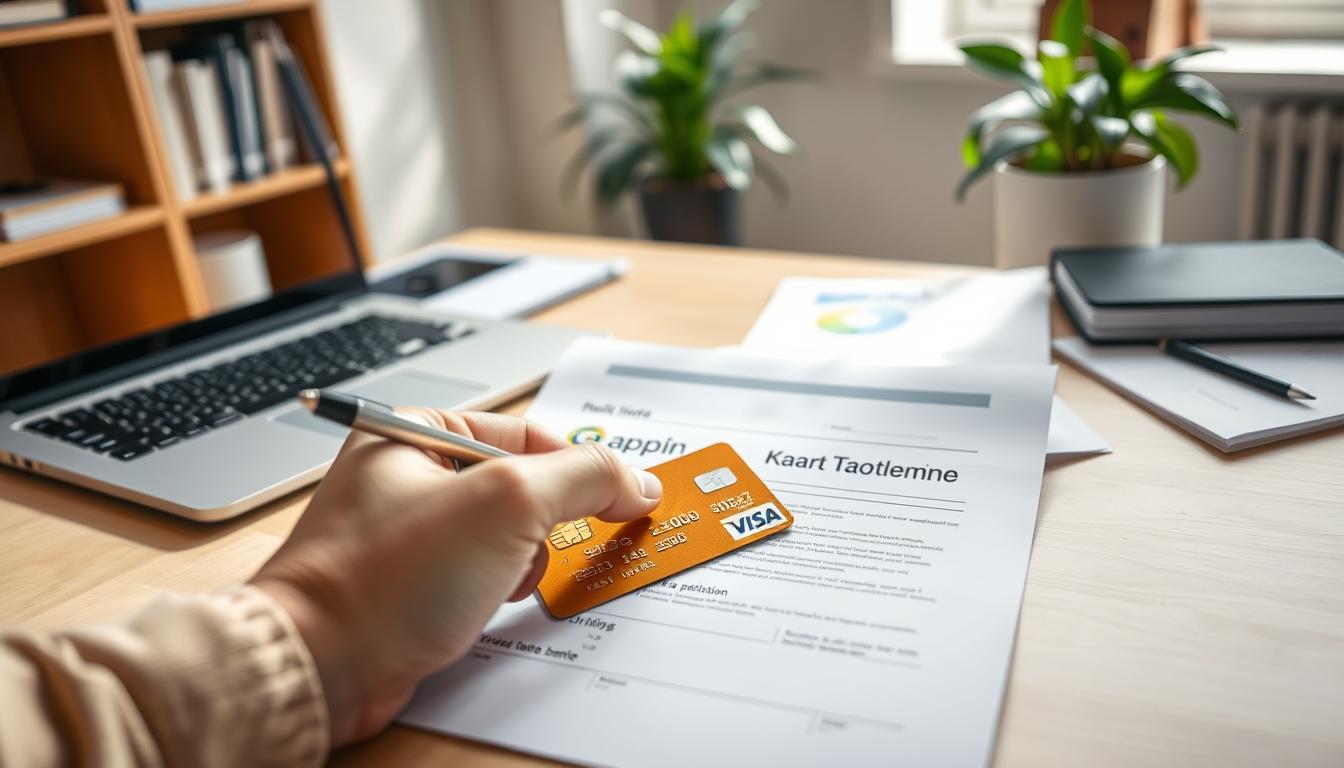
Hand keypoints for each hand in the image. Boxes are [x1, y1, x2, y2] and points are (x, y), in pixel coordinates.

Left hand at [250, 409, 662, 745]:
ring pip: (506, 536)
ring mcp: (410, 531)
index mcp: (418, 431)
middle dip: (543, 525)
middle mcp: (410, 474)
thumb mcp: (506, 504)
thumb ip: (582, 478)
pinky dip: (497, 591)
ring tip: (496, 581)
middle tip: (541, 543)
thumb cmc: (383, 580)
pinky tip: (482, 607)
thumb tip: (634, 478)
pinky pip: (481, 574)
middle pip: (521, 485)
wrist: (321, 666)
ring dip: (520, 563)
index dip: (580, 467)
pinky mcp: (412, 582)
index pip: (528, 433)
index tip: (622, 497)